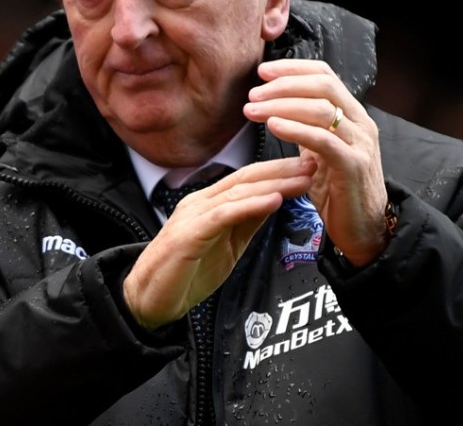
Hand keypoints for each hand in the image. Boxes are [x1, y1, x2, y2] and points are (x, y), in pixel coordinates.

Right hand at [123, 157, 314, 328]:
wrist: (148, 300)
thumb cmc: (184, 274)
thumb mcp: (227, 245)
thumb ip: (247, 222)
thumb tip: (274, 202)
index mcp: (209, 203)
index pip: (248, 180)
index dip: (279, 171)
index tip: (309, 166)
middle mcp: (200, 203)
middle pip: (246, 179)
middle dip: (282, 170)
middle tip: (314, 161)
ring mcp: (193, 216)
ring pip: (238, 193)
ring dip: (274, 184)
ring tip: (302, 178)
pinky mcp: (188, 235)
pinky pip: (223, 215)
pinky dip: (250, 206)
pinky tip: (274, 200)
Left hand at [243, 59, 389, 266]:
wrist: (364, 231)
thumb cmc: (339, 192)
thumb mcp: (320, 152)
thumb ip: (307, 128)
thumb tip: (278, 106)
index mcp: (352, 115)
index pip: (325, 75)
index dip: (293, 68)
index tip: (263, 71)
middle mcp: (360, 124)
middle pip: (323, 85)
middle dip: (284, 84)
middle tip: (253, 93)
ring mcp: (360, 144)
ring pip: (321, 109)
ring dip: (282, 105)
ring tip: (253, 110)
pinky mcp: (353, 166)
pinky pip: (323, 140)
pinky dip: (295, 129)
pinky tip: (273, 126)